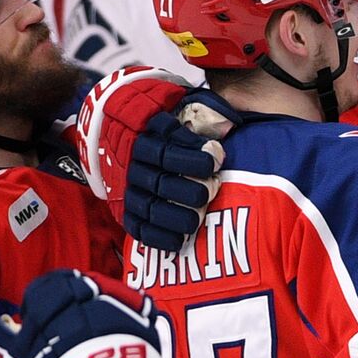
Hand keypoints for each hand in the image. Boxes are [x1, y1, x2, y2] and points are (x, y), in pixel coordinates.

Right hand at [78, 67, 224, 251]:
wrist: (144, 152)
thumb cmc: (180, 136)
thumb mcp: (189, 118)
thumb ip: (207, 116)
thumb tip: (228, 127)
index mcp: (149, 142)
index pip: (168, 151)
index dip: (191, 158)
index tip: (214, 161)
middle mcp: (136, 167)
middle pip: (162, 183)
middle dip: (189, 190)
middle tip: (209, 192)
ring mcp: (132, 192)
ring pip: (151, 208)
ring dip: (176, 216)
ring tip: (197, 218)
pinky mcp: (129, 214)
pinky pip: (140, 229)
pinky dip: (158, 237)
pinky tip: (179, 241)